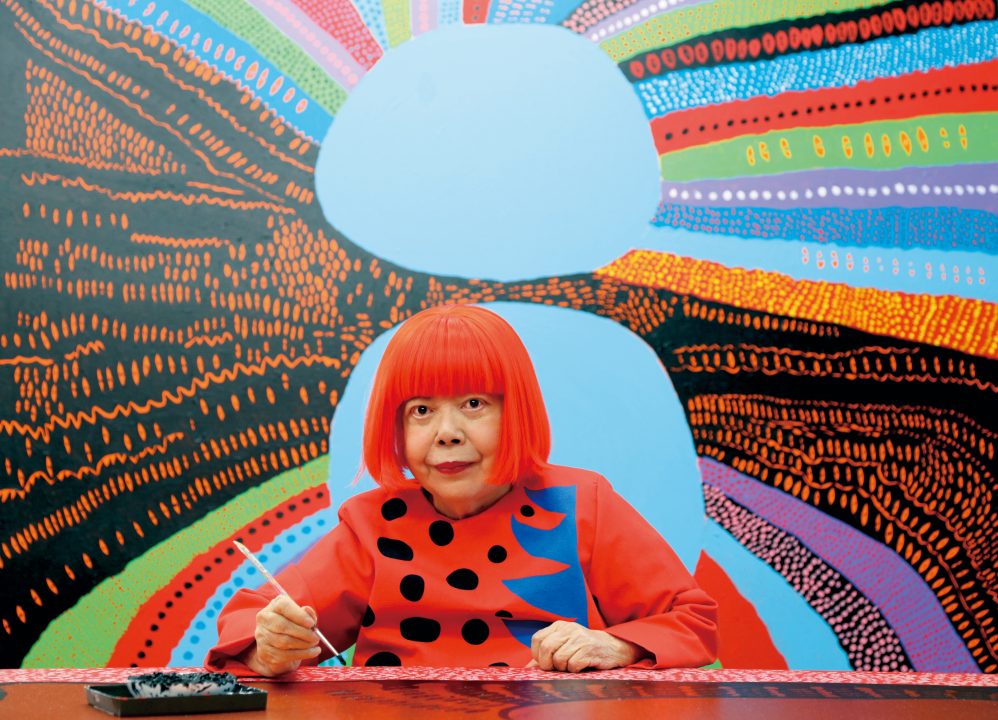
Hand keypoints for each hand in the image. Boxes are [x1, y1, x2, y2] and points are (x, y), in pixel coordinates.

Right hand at [241, 595, 321, 675]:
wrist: (278, 646)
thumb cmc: (293, 625)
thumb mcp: (301, 616)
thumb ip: (307, 613)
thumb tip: (308, 610)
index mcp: (274, 605)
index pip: (284, 606)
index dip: (298, 615)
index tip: (311, 623)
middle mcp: (265, 619)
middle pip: (283, 626)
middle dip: (303, 633)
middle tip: (316, 637)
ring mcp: (262, 636)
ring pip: (284, 642)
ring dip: (303, 644)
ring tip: (314, 644)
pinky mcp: (264, 652)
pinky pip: (284, 655)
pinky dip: (302, 654)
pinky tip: (312, 652)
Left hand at [528, 621, 647, 672]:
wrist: (613, 648)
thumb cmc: (584, 648)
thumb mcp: (565, 644)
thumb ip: (546, 654)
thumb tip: (527, 669)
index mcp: (560, 626)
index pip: (537, 639)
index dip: (537, 655)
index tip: (545, 662)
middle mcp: (569, 629)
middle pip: (546, 649)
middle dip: (547, 664)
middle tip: (555, 669)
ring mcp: (579, 638)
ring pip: (559, 659)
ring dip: (563, 669)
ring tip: (572, 666)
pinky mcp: (589, 650)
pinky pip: (573, 665)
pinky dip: (575, 671)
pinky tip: (581, 667)